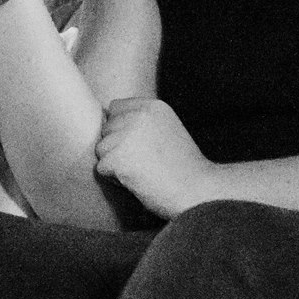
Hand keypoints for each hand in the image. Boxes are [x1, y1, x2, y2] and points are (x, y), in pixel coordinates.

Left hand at [94, 96, 216, 219]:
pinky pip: (102, 169)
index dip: (121, 128)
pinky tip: (137, 182)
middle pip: (106, 128)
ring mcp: (126, 136)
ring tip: (142, 172)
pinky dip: (114, 180)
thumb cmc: (184, 168)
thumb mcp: (168, 130)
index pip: (115, 108)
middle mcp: (138, 116)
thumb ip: (143, 121)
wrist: (197, 192)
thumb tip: (108, 120)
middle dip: (117, 147)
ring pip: (101, 149)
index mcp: (152, 106)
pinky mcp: (118, 159)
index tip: (140, 146)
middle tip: (144, 163)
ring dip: (115, 164)